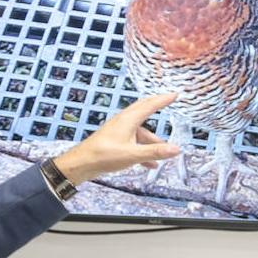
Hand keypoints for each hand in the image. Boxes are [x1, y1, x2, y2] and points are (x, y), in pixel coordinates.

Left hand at [52, 93, 180, 183]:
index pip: (150, 105)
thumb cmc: (103, 156)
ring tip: (163, 154)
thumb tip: (175, 149)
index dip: (163, 99)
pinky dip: (143, 150)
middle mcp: (124, 122)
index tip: (174, 94)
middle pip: (144, 111)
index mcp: (128, 120)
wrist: (82, 163)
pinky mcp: (115, 141)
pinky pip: (134, 142)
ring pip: (140, 132)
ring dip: (152, 141)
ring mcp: (119, 131)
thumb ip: (155, 152)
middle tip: (168, 102)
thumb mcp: (133, 155)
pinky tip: (149, 163)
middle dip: (157, 107)